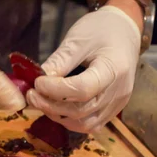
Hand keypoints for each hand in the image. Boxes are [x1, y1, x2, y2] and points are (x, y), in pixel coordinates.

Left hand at [27, 5, 140, 132]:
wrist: (124, 32)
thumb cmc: (100, 31)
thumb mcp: (77, 40)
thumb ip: (58, 63)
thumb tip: (37, 83)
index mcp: (113, 69)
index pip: (82, 89)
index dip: (55, 91)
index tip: (37, 83)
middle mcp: (118, 92)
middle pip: (81, 111)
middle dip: (51, 106)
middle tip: (32, 95)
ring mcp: (117, 104)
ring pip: (84, 124)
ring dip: (58, 116)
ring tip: (42, 102)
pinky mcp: (113, 111)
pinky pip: (89, 125)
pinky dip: (70, 120)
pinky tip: (57, 108)